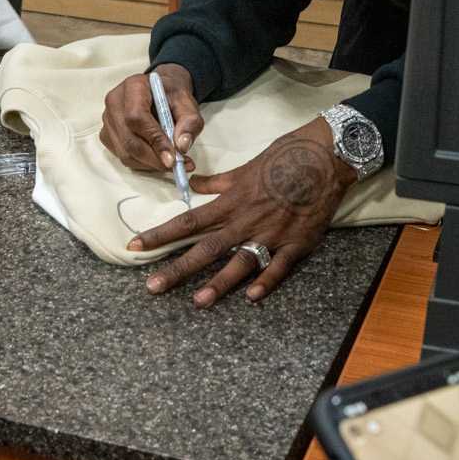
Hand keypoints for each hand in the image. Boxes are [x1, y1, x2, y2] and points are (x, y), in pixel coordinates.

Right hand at [100, 64, 204, 172]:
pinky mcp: (107, 134)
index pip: (137, 117)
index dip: (154, 140)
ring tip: (172, 162)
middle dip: (154, 158)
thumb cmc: (171, 94)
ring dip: (150, 163)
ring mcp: (108, 119)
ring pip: (125, 152)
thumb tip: (182, 146)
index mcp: (133, 87)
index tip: (172, 157)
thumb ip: (190, 122)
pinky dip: (142, 163)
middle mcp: (115, 102)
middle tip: (177, 165)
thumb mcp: (187, 102)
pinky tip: (157, 157)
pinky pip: (123, 156)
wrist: (160, 90)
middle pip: (129, 139)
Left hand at [128, 117, 351, 306]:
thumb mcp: (244, 168)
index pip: (188, 221)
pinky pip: (279, 266)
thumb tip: (190, 181)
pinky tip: (252, 298)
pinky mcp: (296, 243)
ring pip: (240, 262)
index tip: (135, 246)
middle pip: (206, 248)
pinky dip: (266, 282)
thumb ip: (216, 182)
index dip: (160, 235)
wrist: (323, 158)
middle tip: (152, 287)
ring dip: (218, 283)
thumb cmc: (282, 158)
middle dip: (177, 268)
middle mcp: (246, 221)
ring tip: (198, 301)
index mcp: (231, 202)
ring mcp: (271, 234)